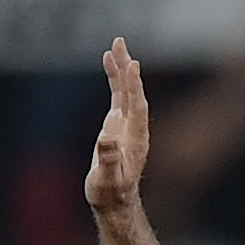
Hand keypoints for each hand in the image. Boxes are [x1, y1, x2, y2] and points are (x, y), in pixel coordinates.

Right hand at [85, 37, 150, 212]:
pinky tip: (109, 62)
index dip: (134, 87)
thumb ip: (109, 160)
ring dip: (121, 67)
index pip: (137, 106)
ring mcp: (126, 123)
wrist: (114, 200)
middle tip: (120, 43)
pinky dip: (114, 78)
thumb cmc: (111, 193)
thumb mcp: (108, 181)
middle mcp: (134, 126)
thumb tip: (107, 138)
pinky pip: (117, 95)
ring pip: (125, 90)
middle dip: (127, 68)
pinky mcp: (117, 123)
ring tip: (115, 45)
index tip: (132, 66)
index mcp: (136, 138)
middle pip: (132, 91)